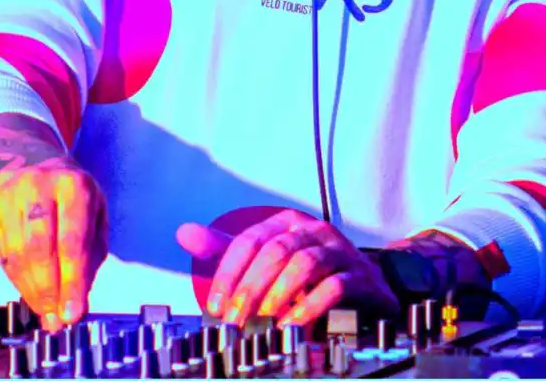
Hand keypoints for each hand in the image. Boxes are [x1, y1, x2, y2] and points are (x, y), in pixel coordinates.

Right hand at [0, 156, 107, 331]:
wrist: (31, 168)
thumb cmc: (73, 198)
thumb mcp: (95, 214)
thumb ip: (92, 254)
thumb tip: (78, 301)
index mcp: (73, 184)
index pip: (72, 239)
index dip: (72, 280)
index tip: (74, 312)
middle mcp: (38, 187)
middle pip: (39, 248)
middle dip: (49, 289)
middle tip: (57, 318)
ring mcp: (8, 200)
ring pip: (17, 256)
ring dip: (32, 292)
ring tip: (47, 311)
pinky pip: (2, 258)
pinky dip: (18, 282)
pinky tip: (31, 294)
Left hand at [176, 209, 399, 327]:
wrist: (361, 283)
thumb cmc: (307, 271)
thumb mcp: (265, 257)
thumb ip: (226, 249)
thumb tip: (185, 232)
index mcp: (287, 222)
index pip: (251, 240)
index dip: (229, 273)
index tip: (215, 305)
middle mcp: (313, 230)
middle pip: (276, 250)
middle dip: (251, 287)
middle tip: (234, 319)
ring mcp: (338, 251)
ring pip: (305, 262)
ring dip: (280, 293)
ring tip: (264, 320)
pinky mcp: (357, 275)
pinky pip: (334, 286)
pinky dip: (310, 306)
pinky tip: (292, 323)